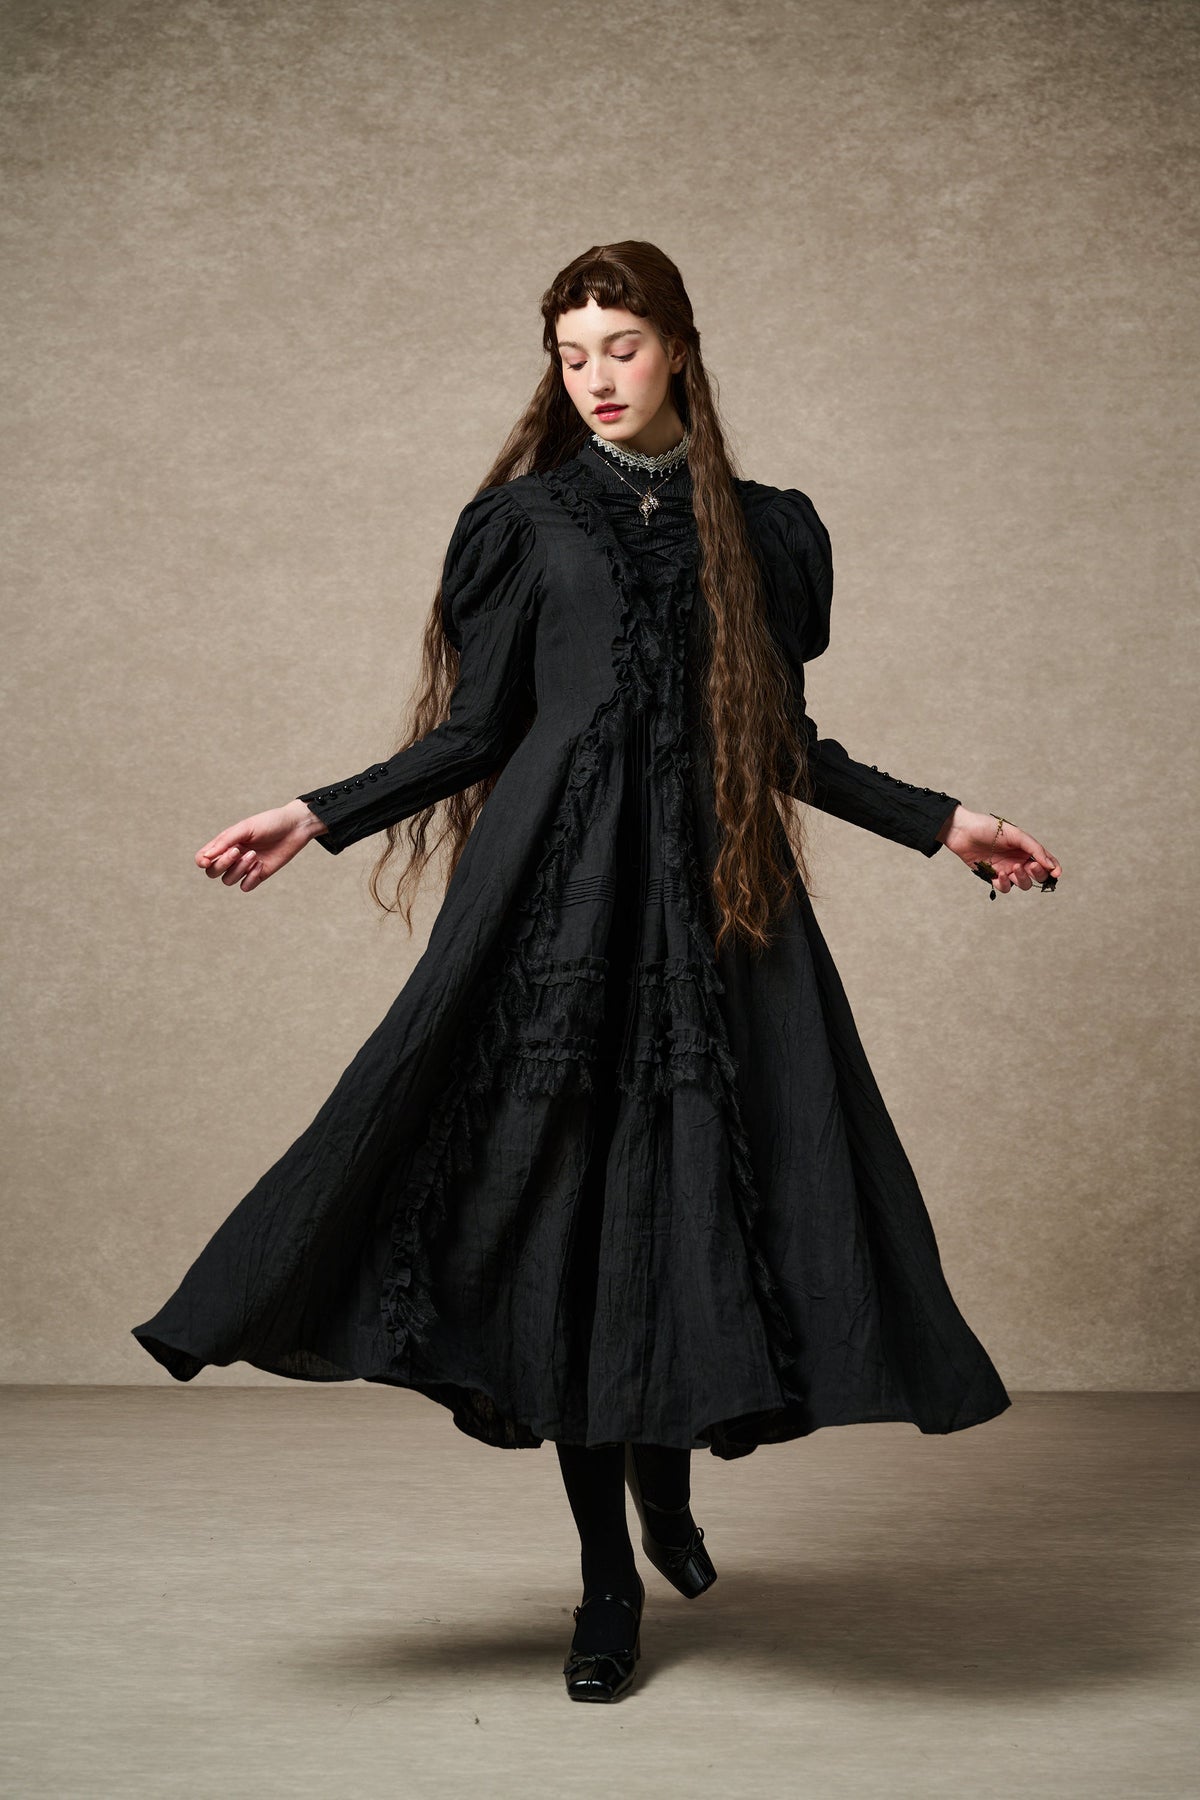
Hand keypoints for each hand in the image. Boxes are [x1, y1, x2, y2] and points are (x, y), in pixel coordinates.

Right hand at [196, 800, 326, 892]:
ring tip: (254, 855)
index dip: (202, 862)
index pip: (203, 858)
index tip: (208, 860)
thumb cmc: (269, 823)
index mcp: (225, 843)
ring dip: (239, 869)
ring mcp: (245, 867)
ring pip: (228, 880)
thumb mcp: (245, 828)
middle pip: (213, 872)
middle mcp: (232, 856)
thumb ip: (224, 842)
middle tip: (238, 851)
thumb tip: (205, 859)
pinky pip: (245, 886)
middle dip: (223, 864)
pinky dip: (251, 877)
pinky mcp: (258, 875)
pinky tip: (261, 864)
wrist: (295, 827)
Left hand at [937, 806, 1061, 896]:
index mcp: (1027, 848)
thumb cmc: (988, 828)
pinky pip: (1004, 887)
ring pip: (1022, 884)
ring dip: (1022, 879)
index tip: (1056, 873)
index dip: (1053, 868)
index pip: (1046, 861)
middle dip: (1038, 874)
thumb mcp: (1016, 834)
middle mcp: (1019, 860)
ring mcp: (1006, 869)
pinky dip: (1005, 883)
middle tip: (1031, 866)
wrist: (962, 831)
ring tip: (1014, 868)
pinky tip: (1000, 874)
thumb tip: (1051, 866)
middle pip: (1037, 876)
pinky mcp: (992, 876)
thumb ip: (1035, 849)